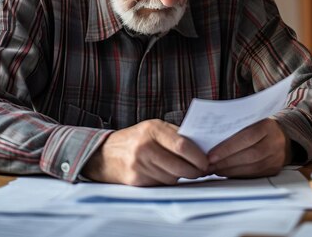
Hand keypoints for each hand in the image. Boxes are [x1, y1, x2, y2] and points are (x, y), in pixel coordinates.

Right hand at [82, 119, 207, 185]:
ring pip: (172, 177)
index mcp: (152, 129)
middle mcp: (145, 146)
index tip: (206, 161)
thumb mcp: (153, 127)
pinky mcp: (136, 180)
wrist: (105, 154)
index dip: (198, 156)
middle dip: (195, 171)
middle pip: (180, 165)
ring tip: (185, 171)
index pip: (182, 145)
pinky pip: (161, 184)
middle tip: (202, 170)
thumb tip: (202, 146)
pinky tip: (168, 174)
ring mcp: (139, 164)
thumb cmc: (135, 139)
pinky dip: (168, 180)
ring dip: (182, 177)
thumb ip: (175, 134)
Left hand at [208, 118, 290, 177]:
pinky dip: (238, 175)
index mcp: (268, 126)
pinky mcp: (275, 169)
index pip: (247, 137)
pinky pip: (255, 175)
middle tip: (209, 165)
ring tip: (214, 170)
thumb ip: (236, 128)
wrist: (283, 136)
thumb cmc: (259, 127)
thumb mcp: (251, 121)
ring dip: (230, 170)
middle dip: (226, 162)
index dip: (228, 148)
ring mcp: (277, 157)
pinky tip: (226, 173)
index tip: (210, 156)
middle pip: (250, 155)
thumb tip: (211, 142)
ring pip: (252, 167)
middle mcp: (275, 142)